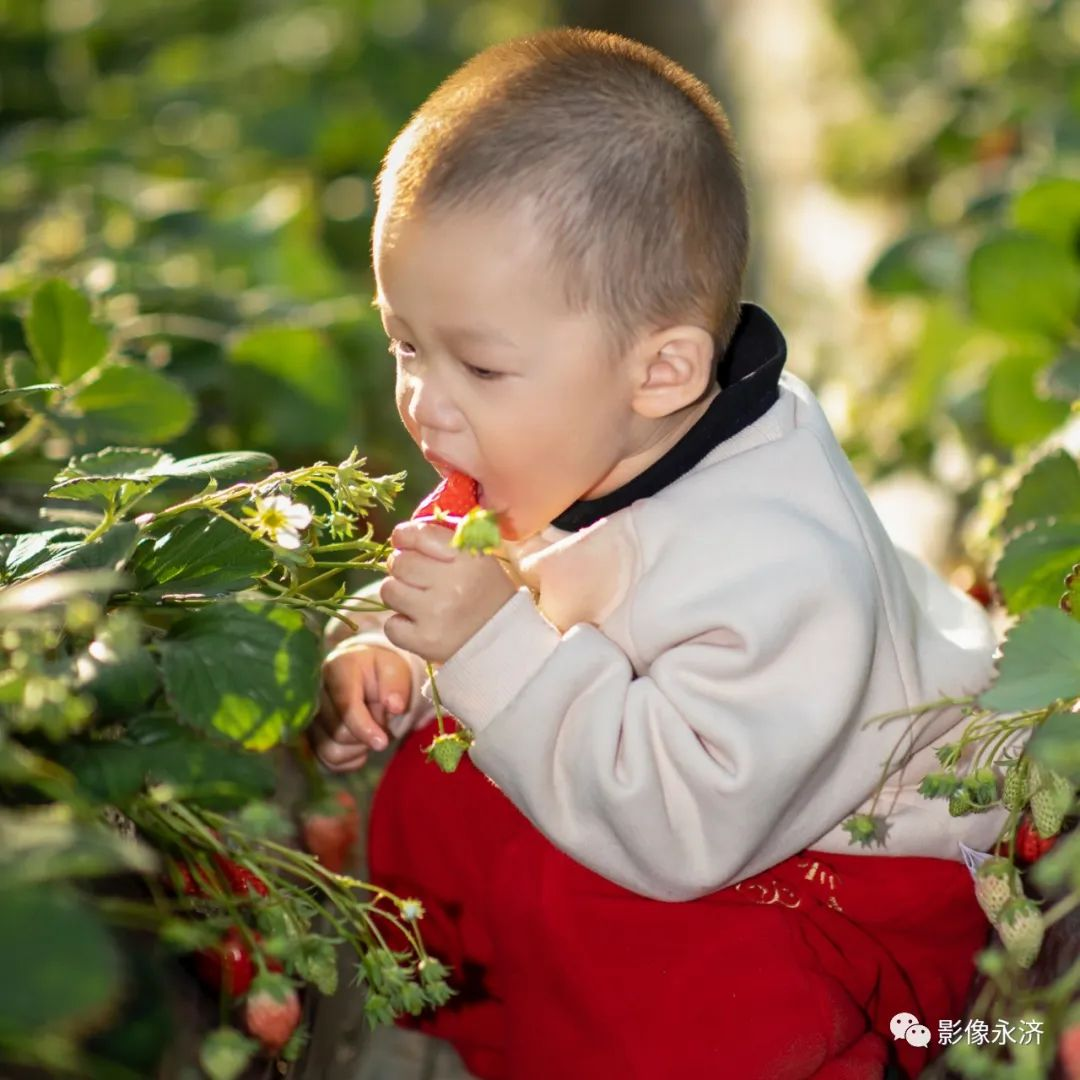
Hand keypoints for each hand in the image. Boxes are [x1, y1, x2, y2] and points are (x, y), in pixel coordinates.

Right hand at [309, 641, 412, 771]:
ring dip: (358, 748)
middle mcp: (313, 693)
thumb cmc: (380, 673)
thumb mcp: (395, 670)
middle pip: (337, 732)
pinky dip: (350, 758)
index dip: (364, 727)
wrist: (366, 678)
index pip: (345, 706)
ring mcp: (307, 717)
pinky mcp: (308, 739)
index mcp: (336, 669)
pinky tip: (359, 743)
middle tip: (380, 722)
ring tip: (369, 732)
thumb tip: (395, 706)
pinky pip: (328, 762)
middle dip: (365, 735)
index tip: (382, 742)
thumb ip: (397, 685)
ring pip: (331, 751)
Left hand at [381, 520, 517, 663]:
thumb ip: (442, 540)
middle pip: (399, 562)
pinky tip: (418, 623)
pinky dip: (400, 625)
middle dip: (404, 568)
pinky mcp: (424, 641)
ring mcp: (436, 614)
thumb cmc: (484, 591)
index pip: (419, 534)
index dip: (404, 536)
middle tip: (418, 578)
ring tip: (418, 601)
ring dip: (399, 594)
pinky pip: (391, 625)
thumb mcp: (476, 557)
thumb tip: (400, 536)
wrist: (503, 637)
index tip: (404, 542)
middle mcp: (452, 584)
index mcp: (467, 558)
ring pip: (389, 590)